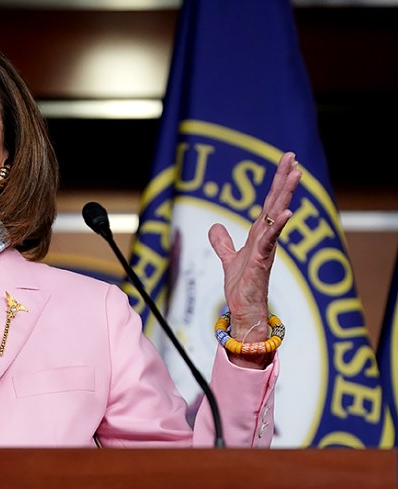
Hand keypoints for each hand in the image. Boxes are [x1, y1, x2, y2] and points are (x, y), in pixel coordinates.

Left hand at [207, 152, 301, 367]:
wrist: (243, 309)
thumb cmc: (241, 286)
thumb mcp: (228, 258)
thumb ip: (223, 242)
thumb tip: (215, 227)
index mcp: (259, 234)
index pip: (268, 202)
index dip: (276, 182)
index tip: (286, 162)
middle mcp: (266, 237)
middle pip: (275, 202)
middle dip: (284, 179)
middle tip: (292, 156)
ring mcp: (266, 248)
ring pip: (276, 216)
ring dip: (285, 195)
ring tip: (296, 175)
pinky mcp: (261, 261)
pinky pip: (270, 240)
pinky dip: (277, 226)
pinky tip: (286, 213)